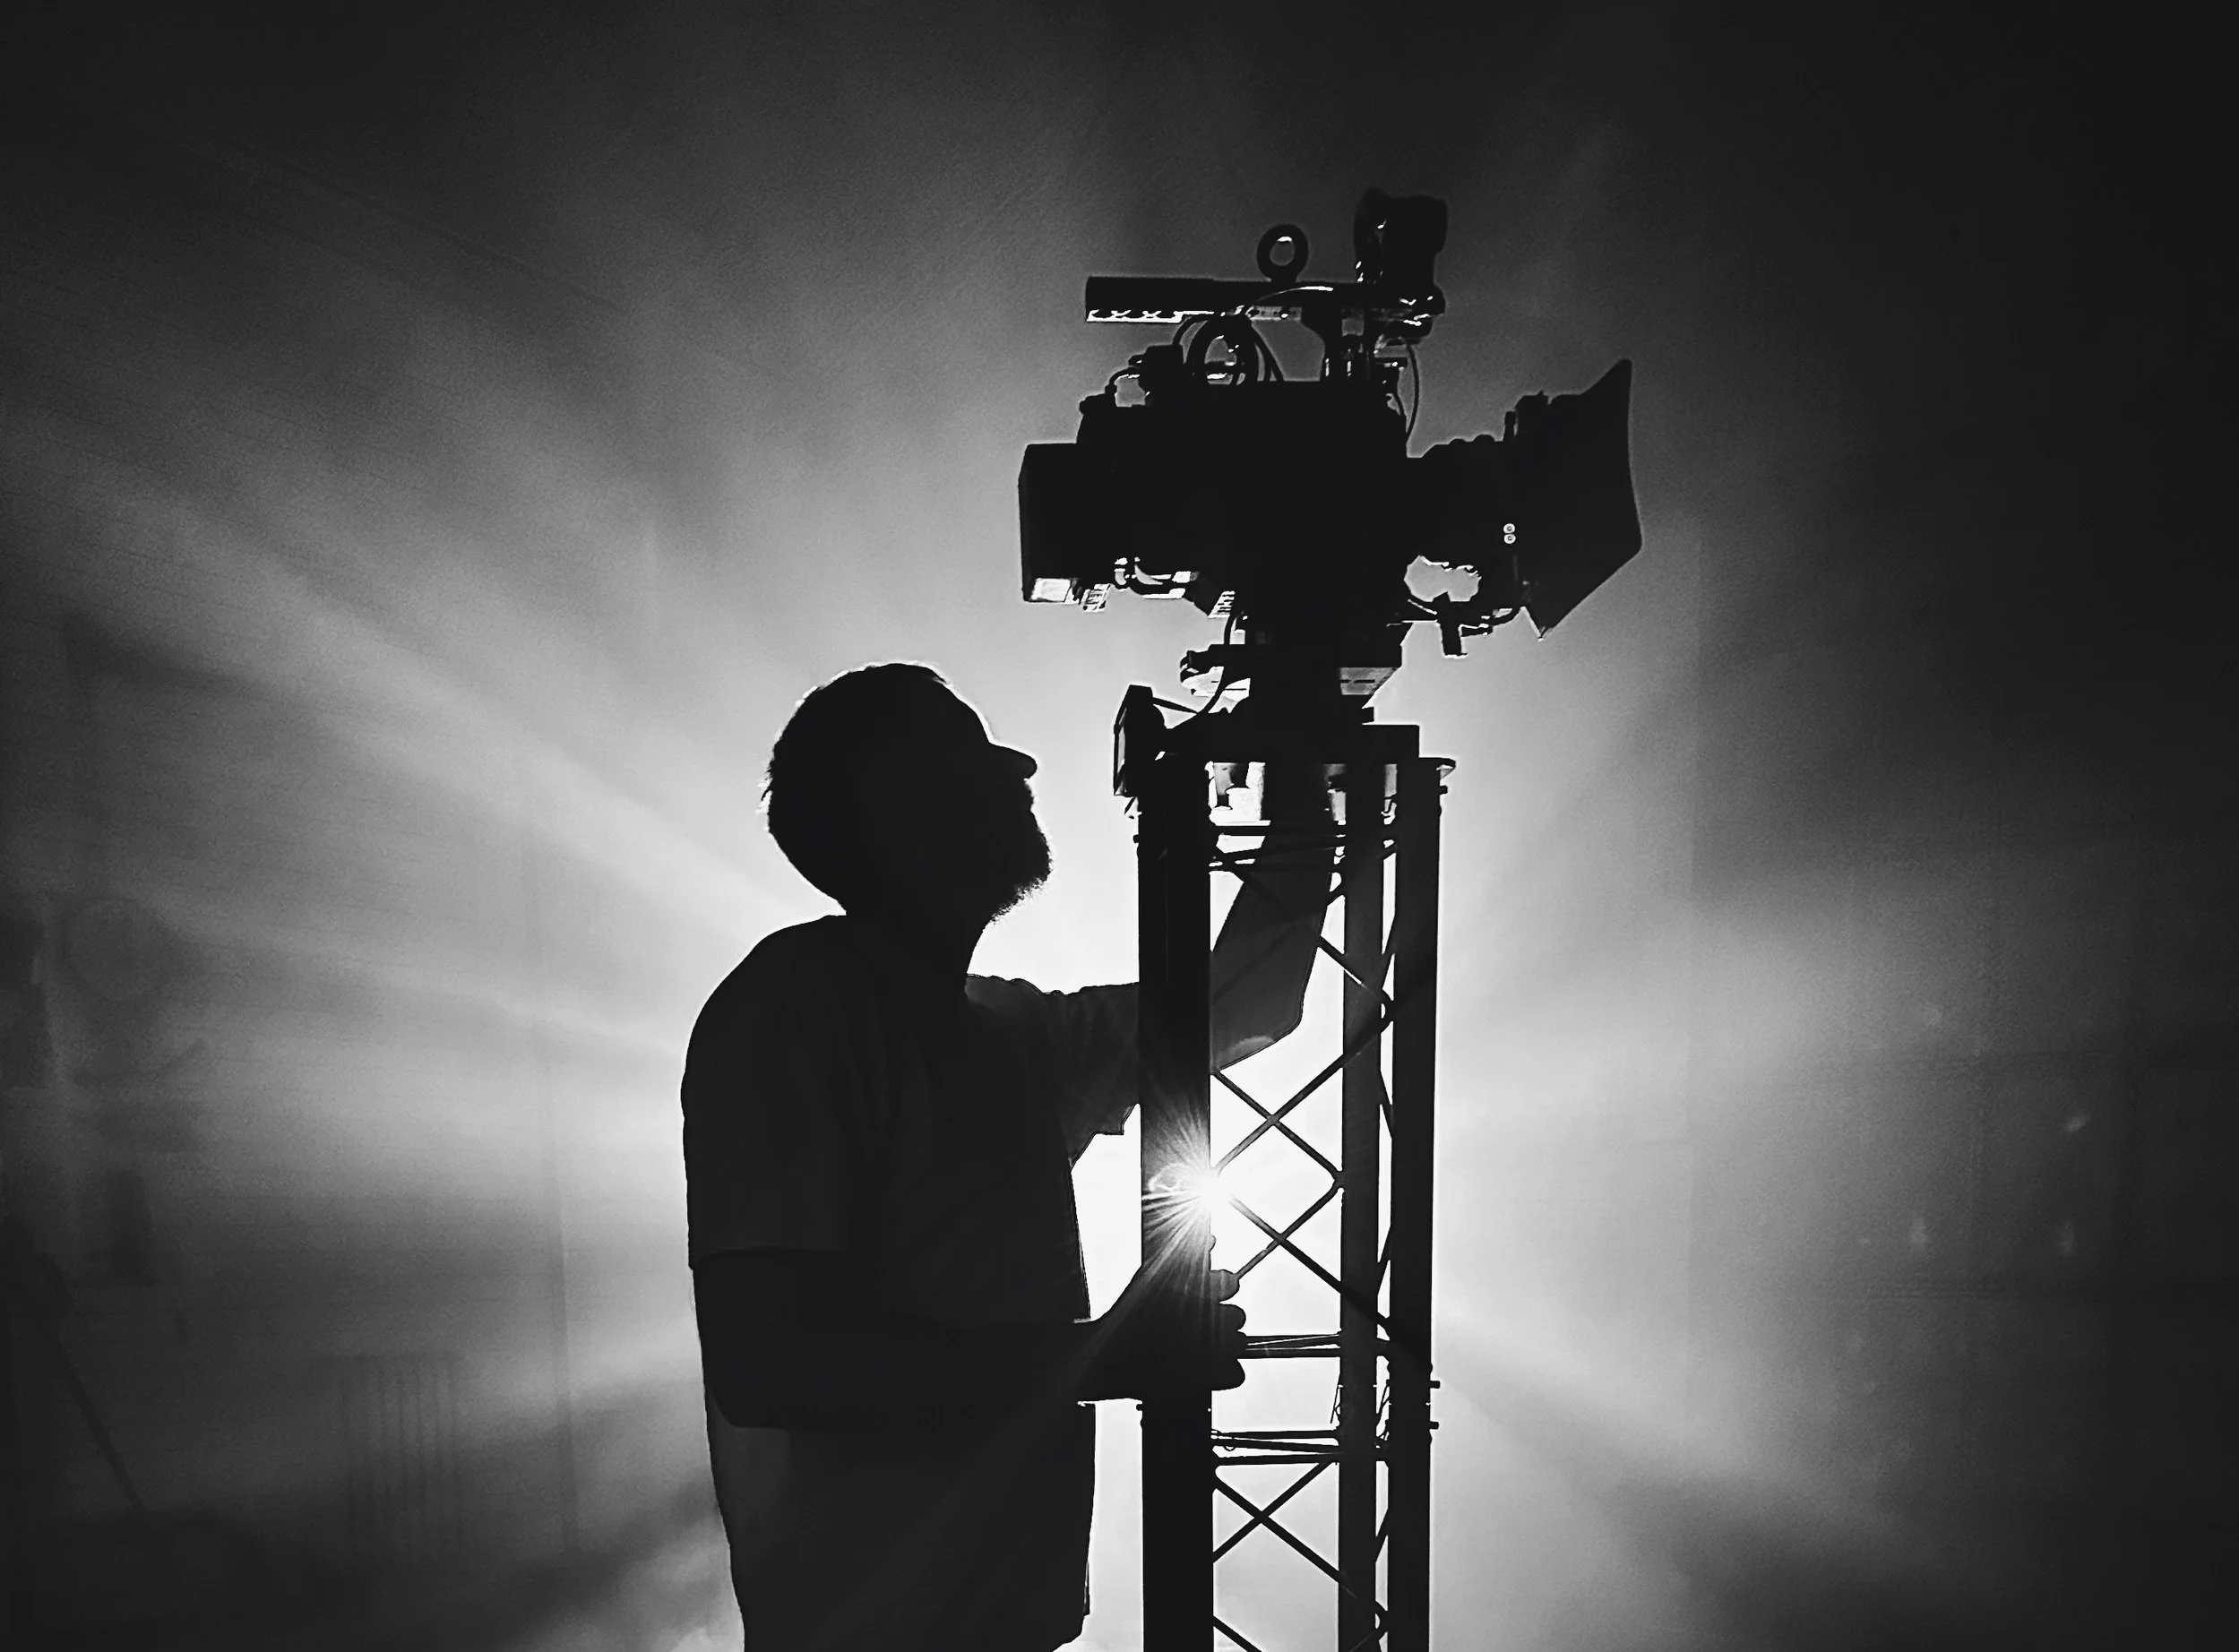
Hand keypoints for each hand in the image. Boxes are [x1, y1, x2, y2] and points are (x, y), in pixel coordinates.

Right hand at [1089, 1258, 1246, 1398]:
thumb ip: (1187, 1254)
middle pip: (1238, 1316)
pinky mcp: (1210, 1379)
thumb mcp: (1154, 1274)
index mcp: (1199, 1290)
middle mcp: (1211, 1318)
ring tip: (1199, 1345)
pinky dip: (1225, 1372)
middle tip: (1198, 1325)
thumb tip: (1212, 1239)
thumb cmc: (1130, 1314)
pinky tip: (1207, 1368)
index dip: (1220, 1290)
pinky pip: (1236, 1374)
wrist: (1111, 1355)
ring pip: (1239, 1343)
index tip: (1207, 1297)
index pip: (1231, 1284)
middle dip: (1222, 1319)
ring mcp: (1213, 1351)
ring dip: (1225, 1344)